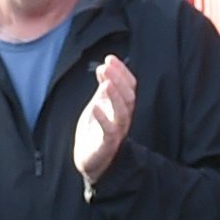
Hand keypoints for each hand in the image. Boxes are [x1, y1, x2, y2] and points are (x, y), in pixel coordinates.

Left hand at [73, 56, 136, 182]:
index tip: (109, 58)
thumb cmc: (95, 132)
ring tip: (105, 83)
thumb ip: (103, 89)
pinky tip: (95, 106)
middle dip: (118, 80)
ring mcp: (117, 133)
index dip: (122, 72)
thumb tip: (104, 66)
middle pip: (129, 98)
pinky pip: (109, 132)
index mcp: (123, 108)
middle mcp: (124, 120)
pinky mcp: (107, 146)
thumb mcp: (98, 105)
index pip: (130, 87)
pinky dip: (103, 119)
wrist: (89, 161)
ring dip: (115, 97)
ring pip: (123, 113)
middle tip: (106, 66)